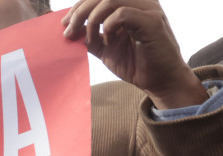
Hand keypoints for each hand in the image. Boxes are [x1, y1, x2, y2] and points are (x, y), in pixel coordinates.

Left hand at [62, 0, 207, 108]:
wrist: (158, 80)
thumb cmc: (134, 62)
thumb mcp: (105, 47)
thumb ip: (90, 36)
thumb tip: (70, 30)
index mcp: (129, 4)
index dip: (79, 6)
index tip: (65, 24)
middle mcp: (140, 1)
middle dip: (80, 11)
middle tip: (69, 31)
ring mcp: (148, 9)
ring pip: (110, 0)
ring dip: (92, 19)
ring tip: (88, 39)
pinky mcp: (152, 21)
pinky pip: (122, 14)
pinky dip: (108, 27)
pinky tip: (108, 41)